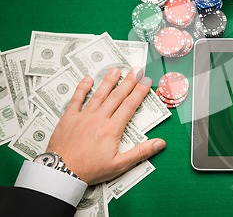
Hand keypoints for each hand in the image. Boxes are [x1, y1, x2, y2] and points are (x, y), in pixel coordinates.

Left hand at [46, 67, 165, 184]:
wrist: (61, 172)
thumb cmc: (90, 170)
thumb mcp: (119, 165)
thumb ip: (141, 152)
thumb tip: (160, 143)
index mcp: (112, 129)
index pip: (130, 105)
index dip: (139, 92)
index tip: (146, 81)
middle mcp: (99, 118)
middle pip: (117, 96)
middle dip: (128, 81)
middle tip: (136, 70)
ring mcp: (83, 116)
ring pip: (99, 94)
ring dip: (108, 81)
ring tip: (116, 70)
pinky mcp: (69, 118)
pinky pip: (76, 99)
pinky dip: (82, 88)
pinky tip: (87, 79)